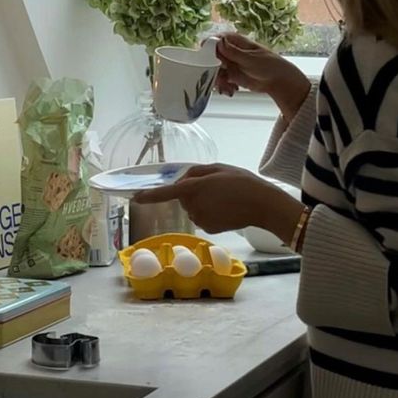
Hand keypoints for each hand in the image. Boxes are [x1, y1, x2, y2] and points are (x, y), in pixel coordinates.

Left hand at [134, 163, 303, 242]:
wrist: (262, 205)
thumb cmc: (242, 182)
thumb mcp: (219, 168)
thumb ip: (197, 172)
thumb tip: (182, 179)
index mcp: (195, 188)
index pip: (167, 193)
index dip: (150, 195)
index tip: (135, 198)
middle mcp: (195, 206)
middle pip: (183, 198)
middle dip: (192, 191)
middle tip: (214, 186)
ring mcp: (201, 219)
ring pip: (193, 208)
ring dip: (201, 202)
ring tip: (223, 197)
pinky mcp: (209, 229)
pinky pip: (202, 218)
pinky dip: (209, 213)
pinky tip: (225, 209)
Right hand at [214, 33, 310, 121]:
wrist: (279, 81)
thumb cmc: (269, 65)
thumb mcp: (250, 59)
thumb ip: (233, 52)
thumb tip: (219, 41)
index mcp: (235, 41)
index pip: (216, 40)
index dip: (208, 47)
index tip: (203, 57)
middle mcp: (230, 51)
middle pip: (211, 56)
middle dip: (211, 69)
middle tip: (216, 78)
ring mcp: (230, 63)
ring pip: (214, 70)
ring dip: (217, 80)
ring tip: (226, 89)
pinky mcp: (232, 75)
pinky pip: (220, 79)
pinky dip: (223, 86)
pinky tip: (231, 91)